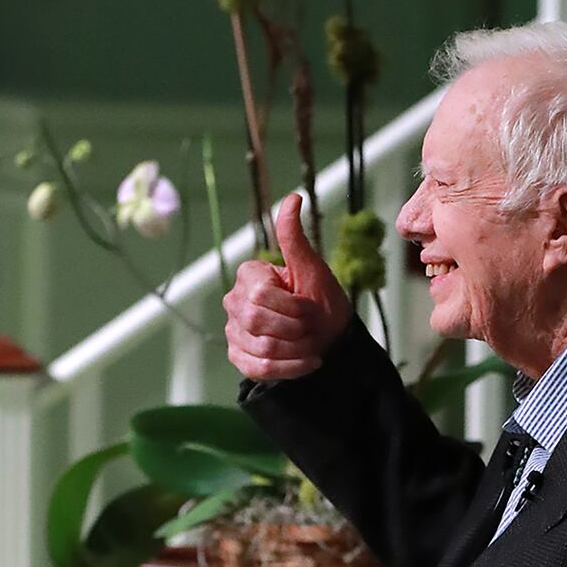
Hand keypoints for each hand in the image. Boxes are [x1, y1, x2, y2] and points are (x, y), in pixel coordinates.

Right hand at [224, 193, 350, 380]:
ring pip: (262, 348)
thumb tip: (293, 196)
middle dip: (296, 329)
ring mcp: (234, 330)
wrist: (331, 337)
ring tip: (312, 344)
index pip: (261, 297)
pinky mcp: (239, 357)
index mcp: (249, 276)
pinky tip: (308, 362)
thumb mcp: (313, 269)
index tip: (311, 308)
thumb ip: (295, 238)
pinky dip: (291, 369)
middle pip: (257, 322)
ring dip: (297, 350)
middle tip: (313, 328)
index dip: (294, 308)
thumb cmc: (323, 301)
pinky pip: (260, 368)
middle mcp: (234, 301)